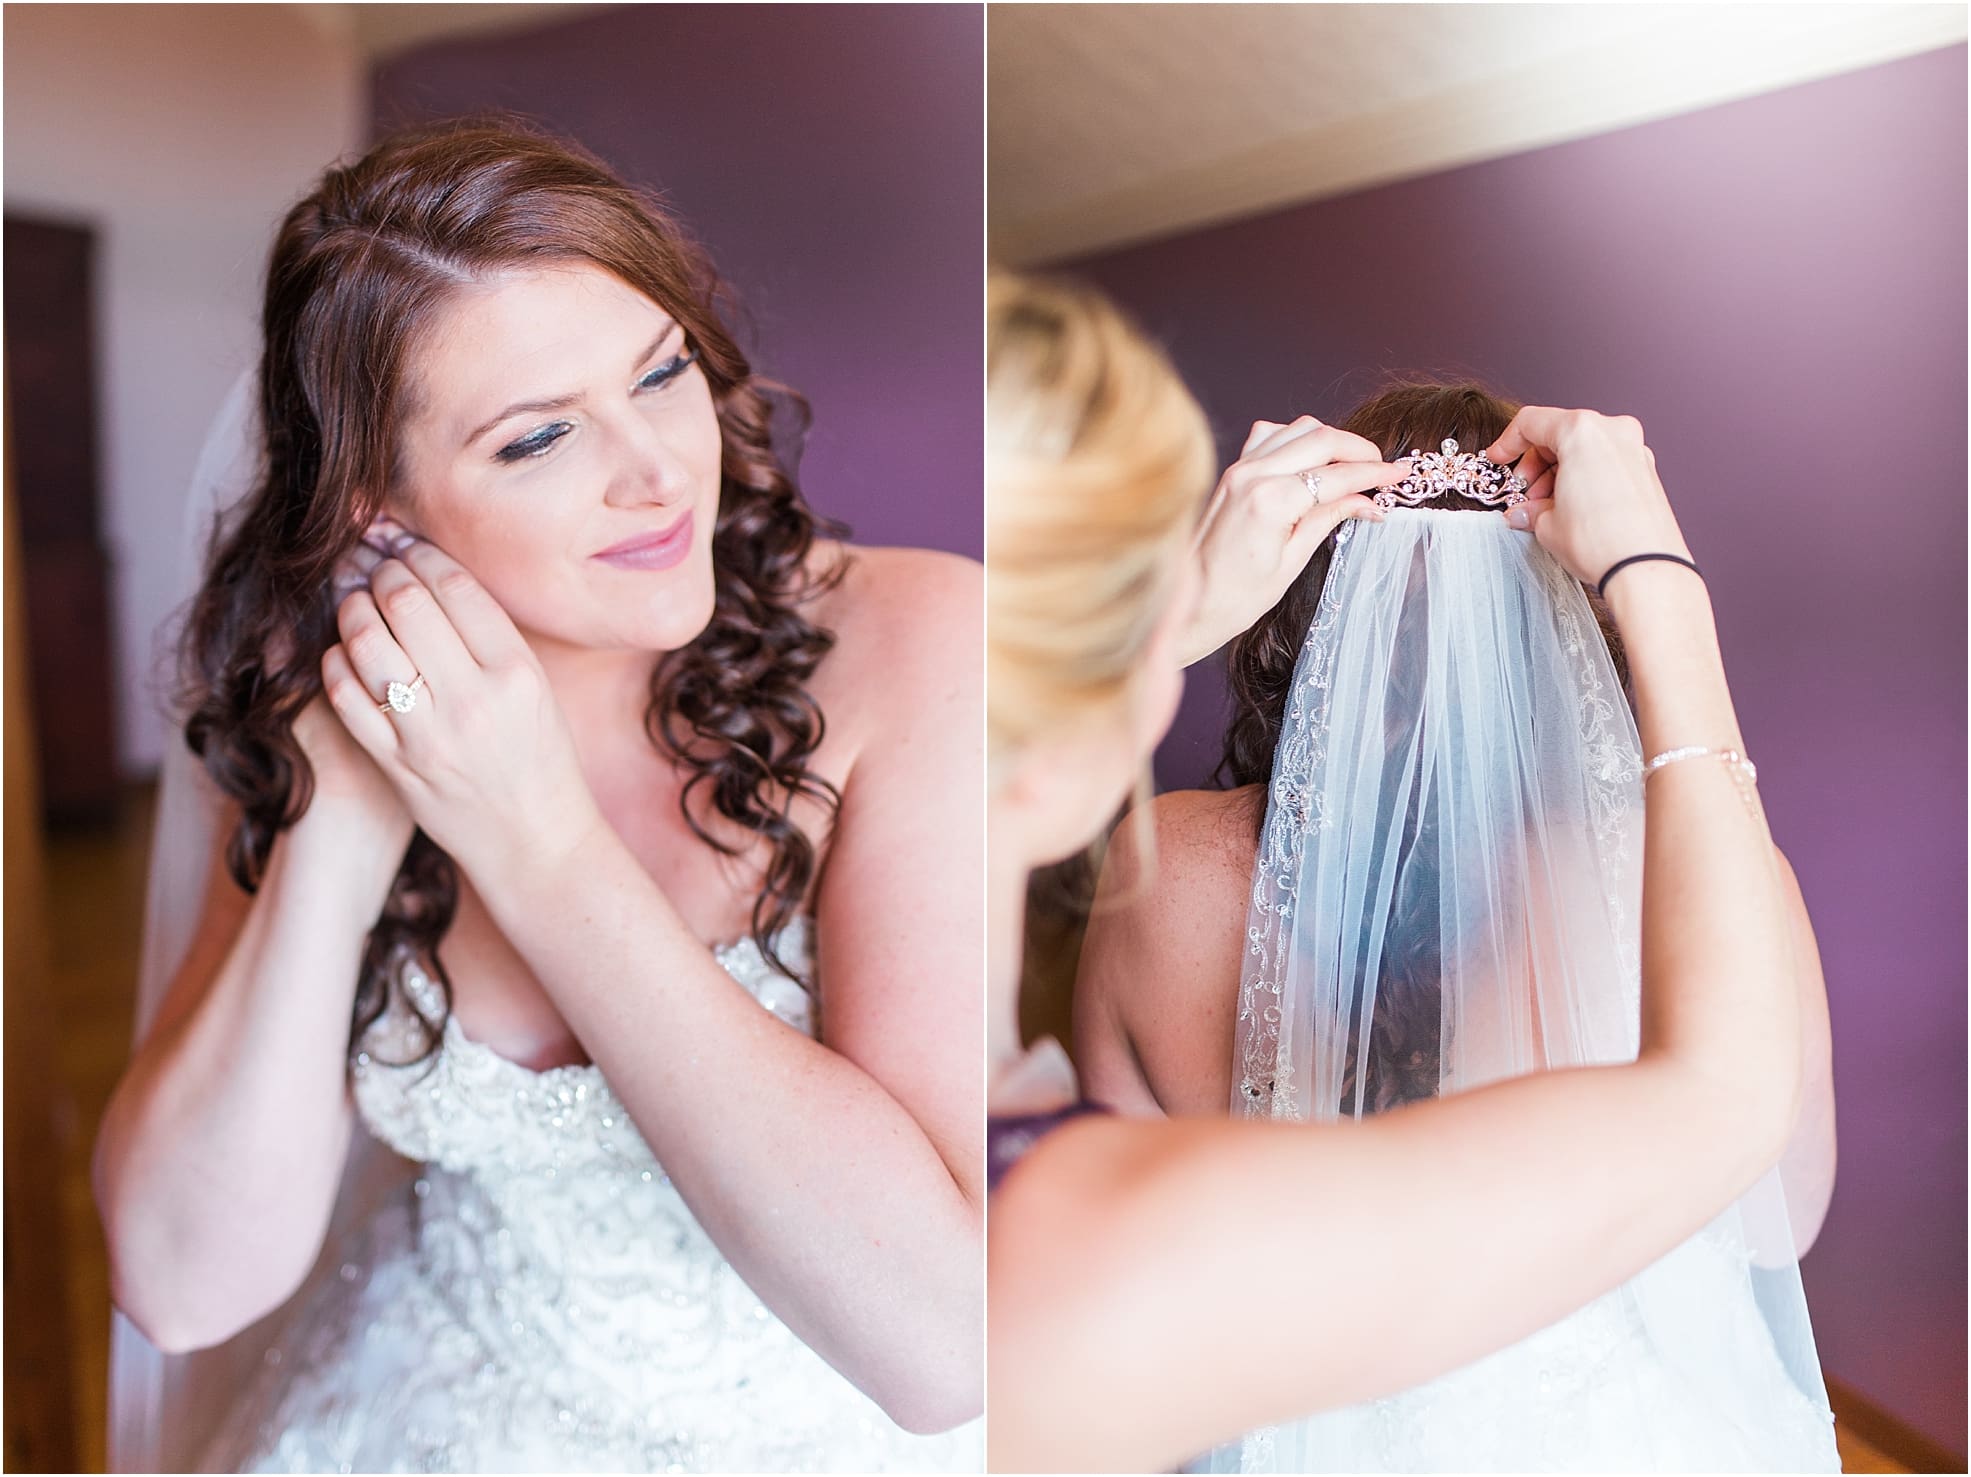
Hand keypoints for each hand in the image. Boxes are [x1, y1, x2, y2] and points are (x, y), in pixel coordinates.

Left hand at [319, 524, 601, 880]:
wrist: (534, 841)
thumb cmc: (540, 758)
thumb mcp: (536, 688)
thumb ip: (489, 636)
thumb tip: (431, 575)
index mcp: (517, 672)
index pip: (455, 587)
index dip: (419, 553)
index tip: (403, 542)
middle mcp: (474, 699)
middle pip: (406, 604)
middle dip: (380, 572)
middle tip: (371, 565)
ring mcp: (429, 734)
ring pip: (367, 644)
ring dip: (351, 611)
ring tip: (354, 603)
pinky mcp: (395, 764)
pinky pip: (345, 697)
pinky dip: (335, 664)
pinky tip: (343, 655)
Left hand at [1183, 415, 1406, 664]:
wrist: (1187, 602)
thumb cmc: (1235, 596)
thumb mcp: (1292, 562)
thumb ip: (1329, 520)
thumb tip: (1369, 501)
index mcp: (1270, 501)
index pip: (1338, 475)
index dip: (1375, 473)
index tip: (1400, 474)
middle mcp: (1252, 475)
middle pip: (1322, 438)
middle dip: (1359, 449)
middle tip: (1382, 467)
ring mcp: (1238, 468)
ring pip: (1298, 428)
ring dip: (1330, 440)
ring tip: (1351, 465)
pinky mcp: (1231, 470)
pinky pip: (1270, 435)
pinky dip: (1297, 438)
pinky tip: (1309, 460)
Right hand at [1484, 408, 1691, 592]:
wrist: (1644, 570)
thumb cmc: (1602, 542)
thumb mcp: (1547, 524)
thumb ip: (1531, 508)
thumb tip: (1526, 510)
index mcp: (1583, 432)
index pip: (1532, 422)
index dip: (1507, 442)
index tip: (1499, 458)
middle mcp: (1613, 433)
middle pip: (1560, 433)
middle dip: (1536, 464)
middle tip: (1524, 493)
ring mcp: (1635, 451)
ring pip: (1584, 449)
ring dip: (1559, 473)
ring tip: (1547, 508)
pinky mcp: (1647, 472)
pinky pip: (1605, 464)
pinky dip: (1583, 478)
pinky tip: (1571, 509)